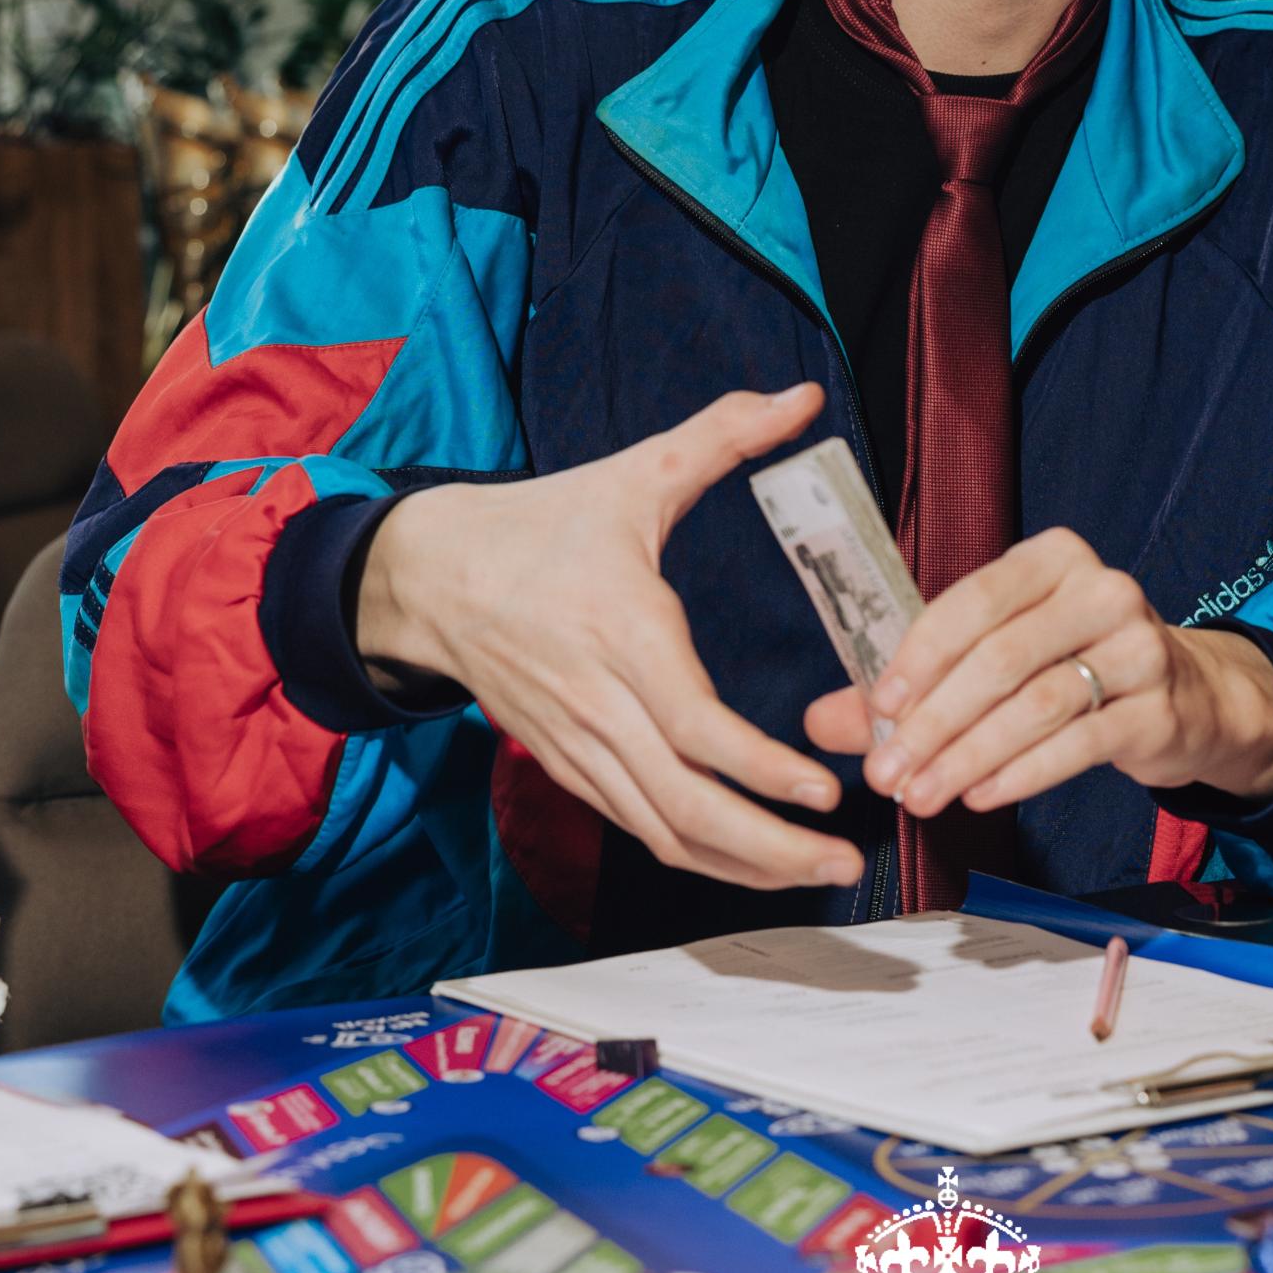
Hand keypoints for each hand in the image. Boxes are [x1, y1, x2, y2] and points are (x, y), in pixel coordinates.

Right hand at [358, 382, 864, 892]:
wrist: (431, 576)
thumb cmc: (544, 524)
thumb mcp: (636, 473)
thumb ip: (723, 435)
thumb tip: (802, 398)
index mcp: (621, 633)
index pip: (695, 726)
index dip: (761, 769)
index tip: (824, 791)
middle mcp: (596, 703)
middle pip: (681, 804)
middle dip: (767, 847)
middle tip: (841, 865)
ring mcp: (576, 745)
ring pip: (660, 831)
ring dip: (740, 864)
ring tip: (814, 874)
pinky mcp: (566, 765)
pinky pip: (635, 826)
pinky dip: (696, 853)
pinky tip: (750, 860)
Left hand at [803, 526, 1272, 817]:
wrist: (1185, 697)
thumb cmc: (1072, 665)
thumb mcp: (996, 658)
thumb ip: (911, 686)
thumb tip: (820, 721)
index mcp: (1052, 559)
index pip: (973, 601)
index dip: (919, 656)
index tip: (876, 708)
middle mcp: (1101, 589)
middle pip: (1000, 659)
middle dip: (934, 722)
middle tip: (887, 774)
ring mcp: (1138, 647)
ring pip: (1037, 705)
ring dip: (969, 756)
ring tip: (923, 796)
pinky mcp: (1158, 707)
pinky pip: (1079, 743)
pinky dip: (1022, 773)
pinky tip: (981, 795)